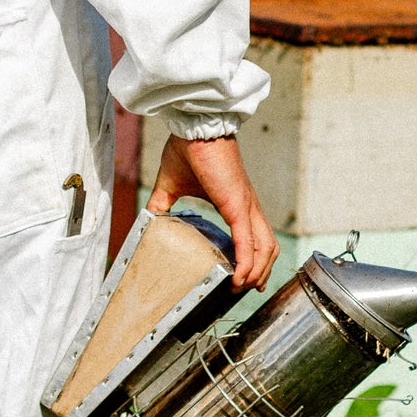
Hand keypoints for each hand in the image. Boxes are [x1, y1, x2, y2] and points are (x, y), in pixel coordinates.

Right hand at [147, 132, 276, 290]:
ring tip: (240, 288)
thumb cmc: (188, 149)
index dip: (256, 259)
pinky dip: (247, 264)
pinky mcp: (238, 206)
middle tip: (245, 289)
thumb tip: (148, 220)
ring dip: (257, 273)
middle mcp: (248, 207)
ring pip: (265, 249)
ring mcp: (246, 207)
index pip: (257, 236)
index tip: (245, 277)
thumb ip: (162, 205)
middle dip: (261, 272)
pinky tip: (239, 279)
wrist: (195, 128)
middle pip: (268, 247)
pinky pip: (248, 242)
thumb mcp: (171, 185)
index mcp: (237, 202)